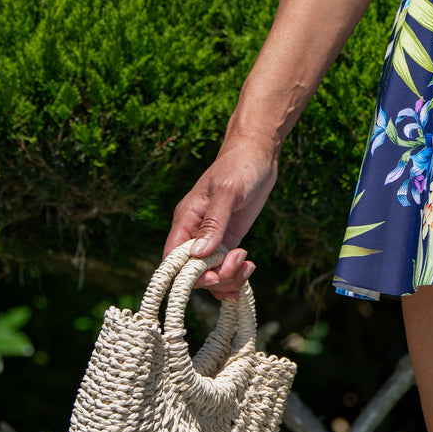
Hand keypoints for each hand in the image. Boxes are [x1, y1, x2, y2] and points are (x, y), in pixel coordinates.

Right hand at [164, 138, 278, 300]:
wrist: (258, 153)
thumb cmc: (240, 165)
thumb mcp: (228, 191)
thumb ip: (214, 222)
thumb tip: (198, 254)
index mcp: (186, 219)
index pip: (173, 259)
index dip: (188, 276)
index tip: (213, 275)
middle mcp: (195, 232)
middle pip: (193, 273)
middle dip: (216, 277)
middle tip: (238, 263)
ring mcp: (212, 238)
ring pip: (211, 274)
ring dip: (228, 278)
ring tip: (248, 265)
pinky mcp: (228, 239)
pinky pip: (224, 267)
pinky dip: (235, 275)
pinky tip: (248, 270)